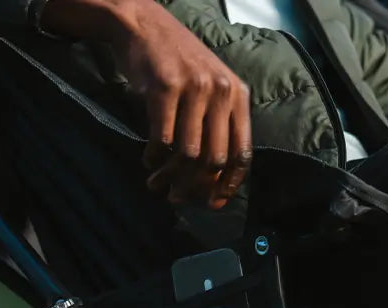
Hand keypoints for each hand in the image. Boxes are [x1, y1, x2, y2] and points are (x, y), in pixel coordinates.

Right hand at [42, 0, 251, 208]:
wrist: (144, 25)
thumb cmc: (177, 61)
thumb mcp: (211, 85)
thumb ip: (219, 122)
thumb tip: (214, 175)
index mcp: (237, 94)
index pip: (242, 152)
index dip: (229, 184)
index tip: (213, 202)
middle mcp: (220, 91)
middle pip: (214, 158)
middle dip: (195, 186)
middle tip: (177, 198)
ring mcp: (194, 89)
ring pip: (188, 154)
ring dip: (170, 177)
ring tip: (157, 184)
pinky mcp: (165, 88)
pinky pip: (162, 139)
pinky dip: (154, 157)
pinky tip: (148, 160)